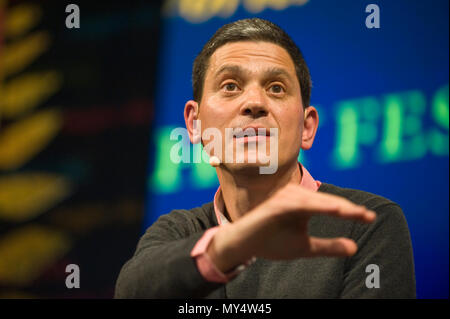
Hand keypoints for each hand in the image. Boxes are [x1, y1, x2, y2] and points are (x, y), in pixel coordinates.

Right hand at [207, 183, 375, 272]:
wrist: (244, 244)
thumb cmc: (272, 242)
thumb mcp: (305, 247)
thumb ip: (328, 246)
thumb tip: (354, 247)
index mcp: (305, 205)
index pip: (332, 207)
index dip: (352, 212)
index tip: (370, 218)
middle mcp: (297, 196)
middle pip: (327, 202)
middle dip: (348, 209)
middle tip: (368, 217)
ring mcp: (286, 198)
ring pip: (317, 201)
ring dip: (335, 206)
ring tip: (354, 213)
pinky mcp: (277, 203)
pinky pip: (301, 203)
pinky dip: (317, 205)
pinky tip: (333, 209)